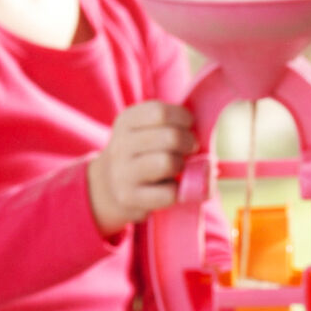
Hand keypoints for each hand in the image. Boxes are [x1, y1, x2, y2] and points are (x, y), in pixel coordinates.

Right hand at [87, 101, 194, 235]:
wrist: (107, 187)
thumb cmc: (140, 153)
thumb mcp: (144, 130)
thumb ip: (170, 124)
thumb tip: (203, 131)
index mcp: (126, 121)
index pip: (160, 112)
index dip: (183, 118)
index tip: (188, 126)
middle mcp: (121, 145)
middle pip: (170, 137)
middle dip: (189, 142)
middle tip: (190, 149)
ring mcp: (123, 173)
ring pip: (168, 163)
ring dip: (181, 166)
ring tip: (177, 168)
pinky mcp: (130, 198)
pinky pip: (169, 193)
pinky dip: (178, 191)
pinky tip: (171, 187)